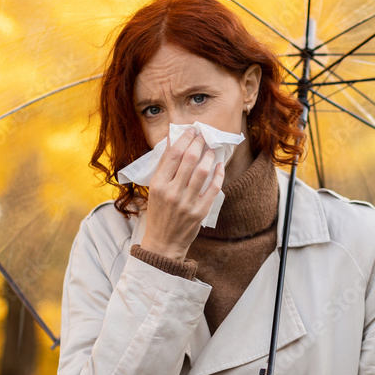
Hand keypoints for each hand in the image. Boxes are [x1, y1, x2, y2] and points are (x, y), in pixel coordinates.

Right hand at [139, 127, 224, 261]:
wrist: (164, 242)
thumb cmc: (159, 212)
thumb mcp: (154, 188)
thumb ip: (164, 165)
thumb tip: (172, 140)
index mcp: (158, 184)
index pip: (173, 154)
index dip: (184, 139)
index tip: (192, 131)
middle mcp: (172, 192)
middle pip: (189, 160)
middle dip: (198, 144)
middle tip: (203, 136)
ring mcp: (187, 203)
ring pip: (202, 172)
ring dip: (209, 156)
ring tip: (211, 150)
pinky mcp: (200, 212)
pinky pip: (213, 188)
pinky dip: (218, 174)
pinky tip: (219, 166)